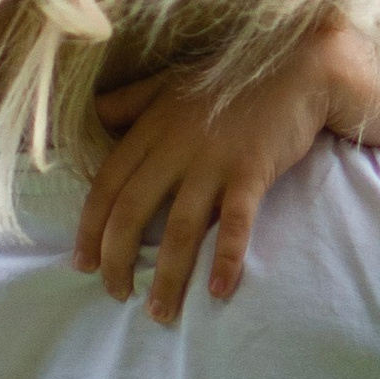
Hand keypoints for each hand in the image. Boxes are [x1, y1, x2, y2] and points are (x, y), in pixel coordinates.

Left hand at [73, 25, 374, 325]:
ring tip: (160, 313)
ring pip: (179, 228)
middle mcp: (174, 147)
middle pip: (132, 212)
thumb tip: (94, 116)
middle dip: (117, 259)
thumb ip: (130, 103)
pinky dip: (226, 259)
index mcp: (150, 129)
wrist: (297, 65)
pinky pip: (235, 224)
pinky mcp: (252, 171)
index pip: (107, 184)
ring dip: (168, 276)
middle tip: (115, 294)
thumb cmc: (230, 79)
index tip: (81, 263)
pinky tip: (219, 292)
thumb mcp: (169, 84)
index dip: (90, 227)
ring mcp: (213, 161)